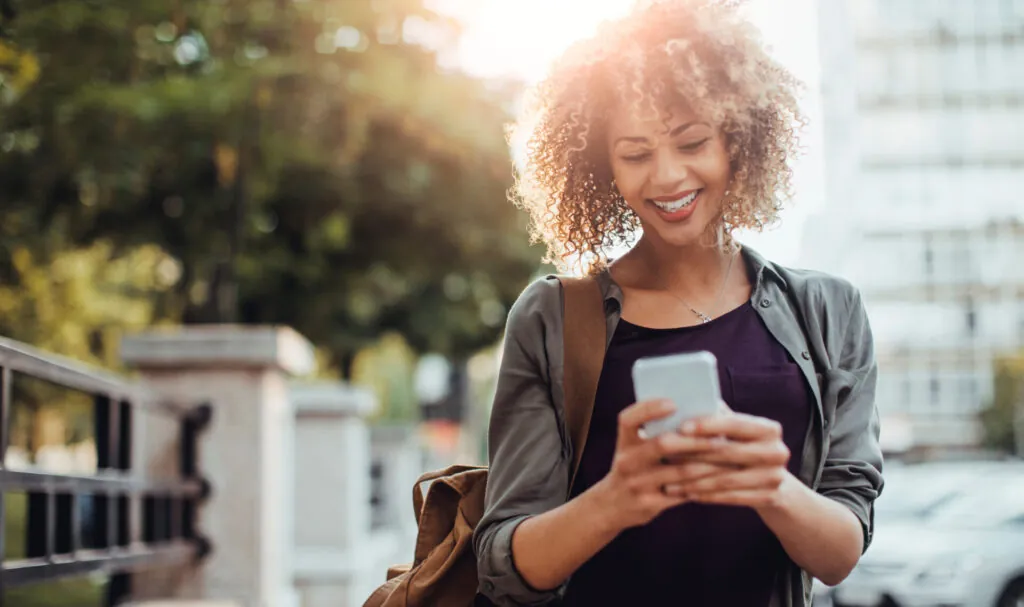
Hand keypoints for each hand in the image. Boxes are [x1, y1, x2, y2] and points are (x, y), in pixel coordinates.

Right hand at [590, 399, 721, 530]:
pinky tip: (719, 479)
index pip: (630, 419)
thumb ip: (654, 431)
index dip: (650, 409)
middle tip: (720, 437)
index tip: (674, 403)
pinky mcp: (649, 503)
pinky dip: (703, 485)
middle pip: (662, 444)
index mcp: (624, 441)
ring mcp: (637, 484)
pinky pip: (682, 493)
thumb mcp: (633, 447)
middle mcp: (627, 461)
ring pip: (679, 471)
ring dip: (708, 464)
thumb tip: (696, 412)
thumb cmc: (634, 467)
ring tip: (729, 458)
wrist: (612, 505)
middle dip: (695, 440)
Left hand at [663, 406, 791, 509]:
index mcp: (769, 429)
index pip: (735, 424)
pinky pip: (729, 497)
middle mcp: (777, 452)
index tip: (682, 427)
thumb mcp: (737, 432)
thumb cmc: (744, 448)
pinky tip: (685, 493)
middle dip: (694, 453)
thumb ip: (717, 417)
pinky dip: (705, 495)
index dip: (708, 425)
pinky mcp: (769, 498)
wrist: (774, 482)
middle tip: (665, 455)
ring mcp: (775, 477)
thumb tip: (685, 399)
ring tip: (668, 479)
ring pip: (725, 479)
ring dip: (693, 479)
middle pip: (728, 452)